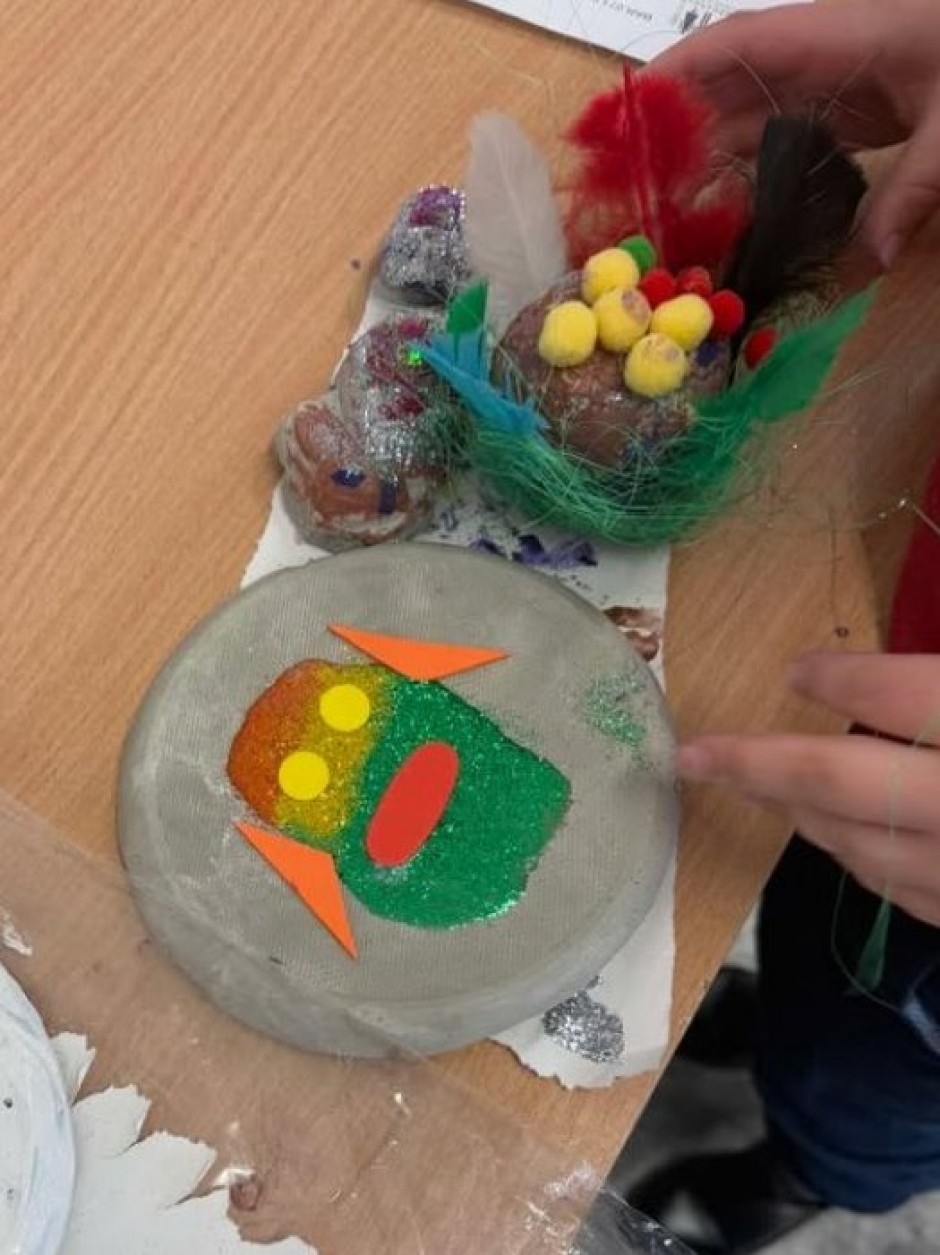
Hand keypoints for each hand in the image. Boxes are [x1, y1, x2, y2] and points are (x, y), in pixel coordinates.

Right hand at [649, 0, 939, 267]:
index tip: (623, 117)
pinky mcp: (841, 117)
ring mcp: (827, 89)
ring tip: (663, 217)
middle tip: (627, 190)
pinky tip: (724, 218)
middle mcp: (815, 61)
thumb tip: (870, 262)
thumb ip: (912, 190)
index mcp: (830, 39)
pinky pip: (775, 144)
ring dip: (703, 165)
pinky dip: (745, 177)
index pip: (730, 46)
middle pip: (722, 91)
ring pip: (744, 121)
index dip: (670, 76)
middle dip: (672, 134)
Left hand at [676, 652, 939, 926]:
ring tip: (749, 786)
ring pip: (856, 846)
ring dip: (794, 811)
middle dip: (755, 764)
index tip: (799, 670)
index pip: (902, 697)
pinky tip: (829, 832)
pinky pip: (897, 890)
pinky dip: (851, 854)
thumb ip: (933, 685)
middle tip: (691, 755)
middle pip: (839, 781)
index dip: (845, 679)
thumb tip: (882, 673)